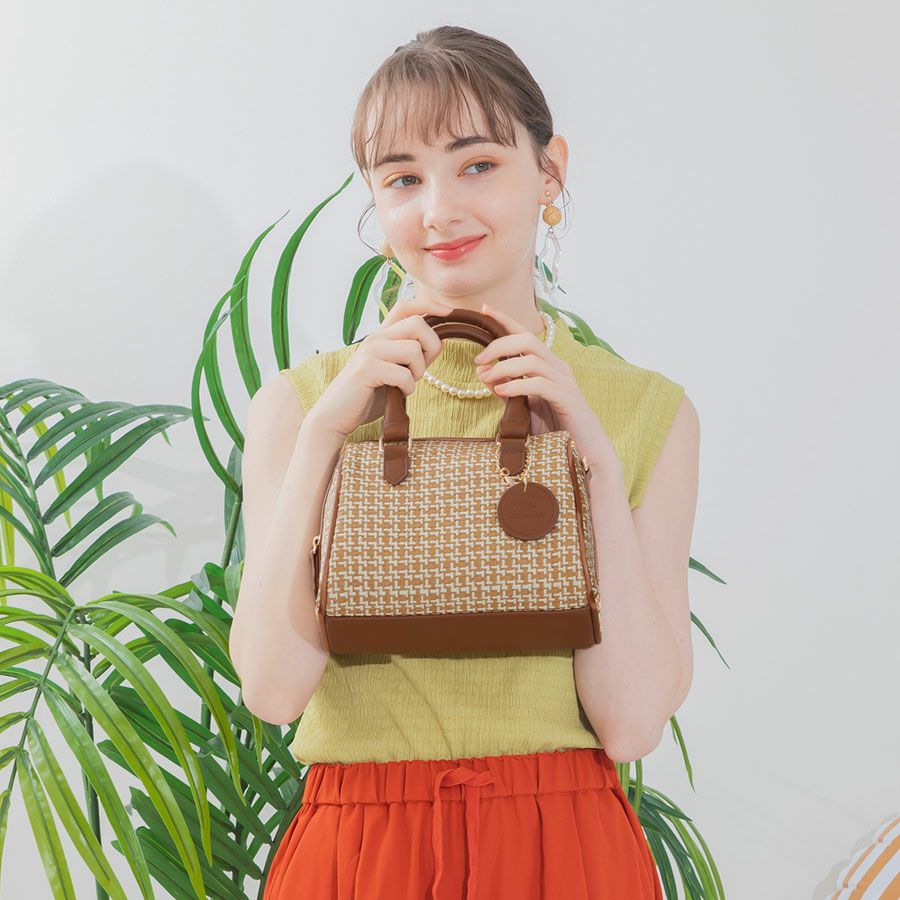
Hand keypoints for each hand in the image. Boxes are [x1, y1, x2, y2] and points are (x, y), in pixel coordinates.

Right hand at [307, 295, 453, 439]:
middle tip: (422, 368)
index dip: (429, 304)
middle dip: (431, 347)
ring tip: (406, 383)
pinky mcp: (367, 370)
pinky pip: (404, 374)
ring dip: (419, 371)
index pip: (406, 305)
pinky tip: (399, 393)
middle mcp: (376, 338)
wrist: (335, 415)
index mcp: (382, 335)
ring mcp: (370, 352)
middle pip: (417, 323)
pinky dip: (408, 388)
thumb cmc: (367, 395)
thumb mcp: (394, 371)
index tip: (448, 312)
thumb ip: (412, 357)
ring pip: (413, 349)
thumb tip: (440, 343)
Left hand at [474, 303, 619, 472]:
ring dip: (504, 366)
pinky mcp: (567, 399)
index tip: (484, 310)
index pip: (525, 335)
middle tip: (478, 360)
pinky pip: (540, 384)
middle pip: (528, 340)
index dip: (505, 320)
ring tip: (486, 377)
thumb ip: (506, 389)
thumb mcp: (524, 408)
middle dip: (499, 345)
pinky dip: (517, 384)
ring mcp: (564, 382)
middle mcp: (558, 368)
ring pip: (533, 359)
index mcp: (547, 366)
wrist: (584, 452)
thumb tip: (482, 373)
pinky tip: (501, 391)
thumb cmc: (555, 430)